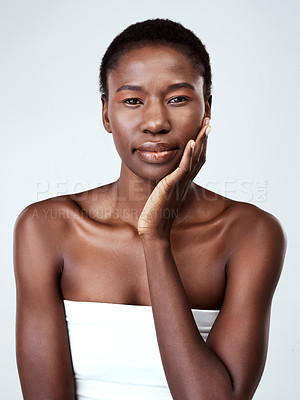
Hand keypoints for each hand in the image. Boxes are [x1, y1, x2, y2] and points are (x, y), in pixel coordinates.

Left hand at [137, 118, 210, 238]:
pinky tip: (191, 141)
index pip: (196, 159)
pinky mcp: (171, 186)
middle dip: (205, 137)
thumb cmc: (155, 214)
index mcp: (183, 181)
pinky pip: (183, 168)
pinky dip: (188, 154)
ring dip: (201, 141)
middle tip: (209, 121)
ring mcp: (180, 183)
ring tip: (206, 125)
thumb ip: (166, 183)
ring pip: (195, 158)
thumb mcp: (162, 193)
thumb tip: (163, 177)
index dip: (201, 144)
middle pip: (200, 155)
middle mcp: (185, 181)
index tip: (203, 129)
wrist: (153, 229)